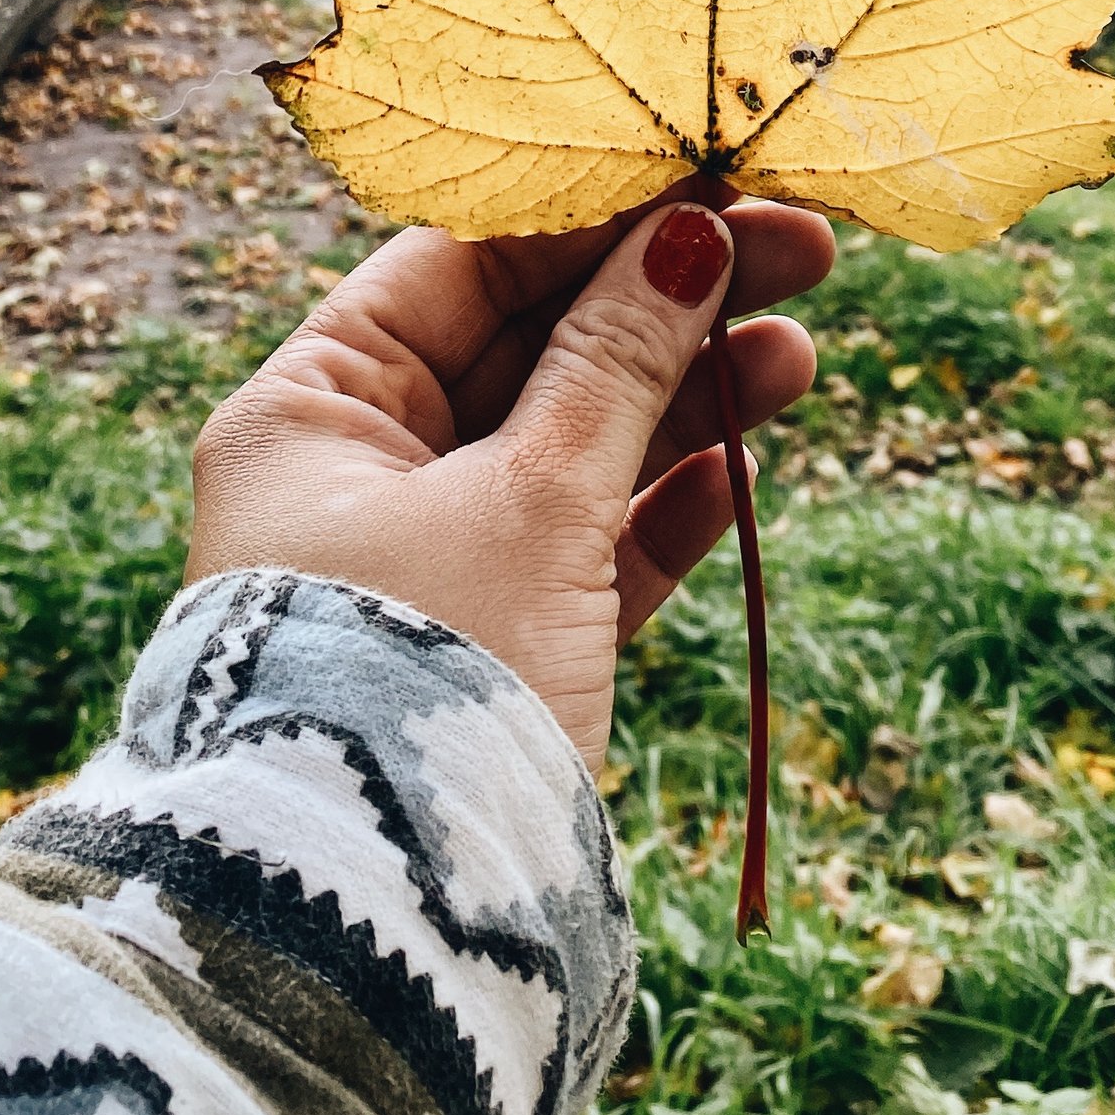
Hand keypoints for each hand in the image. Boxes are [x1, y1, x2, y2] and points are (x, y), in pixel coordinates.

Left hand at [189, 192, 834, 767]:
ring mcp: (425, 566)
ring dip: (687, 397)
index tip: (716, 185)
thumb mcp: (530, 498)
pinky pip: (584, 549)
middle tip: (804, 253)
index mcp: (310, 411)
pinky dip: (664, 507)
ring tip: (803, 355)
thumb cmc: (422, 673)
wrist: (375, 928)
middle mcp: (354, 476)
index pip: (462, 264)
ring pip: (574, 446)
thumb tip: (691, 233)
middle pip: (531, 346)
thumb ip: (617, 362)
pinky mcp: (489, 653)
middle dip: (665, 303)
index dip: (597, 219)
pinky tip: (744, 465)